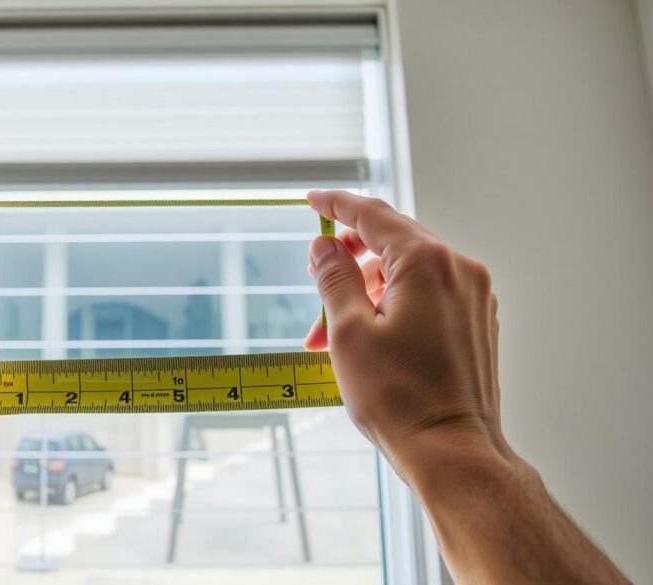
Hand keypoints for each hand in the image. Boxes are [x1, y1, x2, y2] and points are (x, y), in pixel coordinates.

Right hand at [304, 190, 510, 479]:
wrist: (451, 450)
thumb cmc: (400, 399)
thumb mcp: (348, 332)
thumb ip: (334, 278)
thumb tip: (324, 247)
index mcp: (426, 264)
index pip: (373, 216)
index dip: (337, 206)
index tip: (314, 201)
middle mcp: (458, 271)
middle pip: (393, 242)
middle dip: (348, 260)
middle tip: (316, 277)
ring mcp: (473, 297)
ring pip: (408, 274)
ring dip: (366, 291)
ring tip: (330, 333)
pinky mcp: (476, 322)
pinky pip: (428, 296)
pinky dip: (393, 305)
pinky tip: (367, 336)